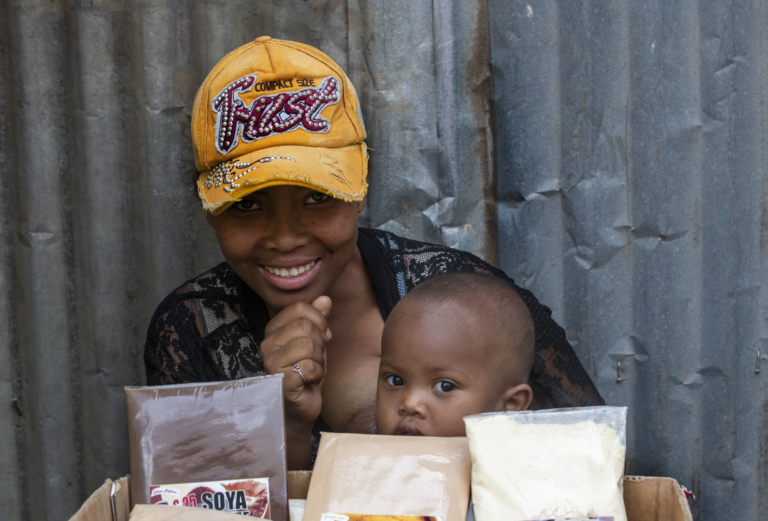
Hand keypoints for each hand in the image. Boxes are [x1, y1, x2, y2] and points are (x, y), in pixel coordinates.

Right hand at [261, 296, 331, 432]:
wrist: (301, 408)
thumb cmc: (306, 374)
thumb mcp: (316, 342)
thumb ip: (318, 319)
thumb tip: (325, 298)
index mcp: (274, 330)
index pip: (300, 308)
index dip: (319, 320)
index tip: (323, 336)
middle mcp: (267, 344)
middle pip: (306, 326)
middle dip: (320, 343)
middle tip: (316, 359)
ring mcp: (270, 363)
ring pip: (308, 346)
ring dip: (320, 361)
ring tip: (313, 370)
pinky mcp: (279, 381)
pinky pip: (309, 367)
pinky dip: (318, 375)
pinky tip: (310, 382)